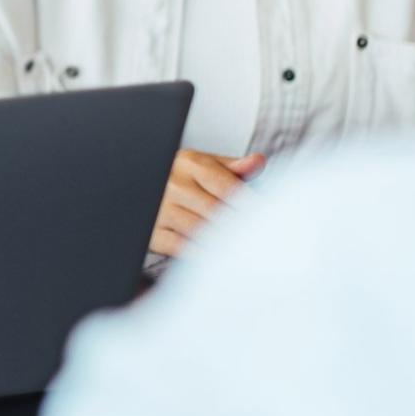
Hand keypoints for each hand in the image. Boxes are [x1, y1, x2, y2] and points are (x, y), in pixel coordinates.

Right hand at [151, 149, 267, 256]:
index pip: (226, 186)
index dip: (249, 204)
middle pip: (215, 210)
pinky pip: (180, 246)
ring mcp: (160, 208)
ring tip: (242, 247)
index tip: (267, 217)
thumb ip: (234, 167)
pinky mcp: (153, 231)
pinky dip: (200, 252)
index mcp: (189, 163)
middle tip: (259, 237)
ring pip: (199, 229)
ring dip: (222, 240)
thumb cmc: (183, 178)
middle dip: (238, 224)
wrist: (147, 188)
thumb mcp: (206, 165)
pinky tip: (216, 254)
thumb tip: (257, 161)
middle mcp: (172, 183)